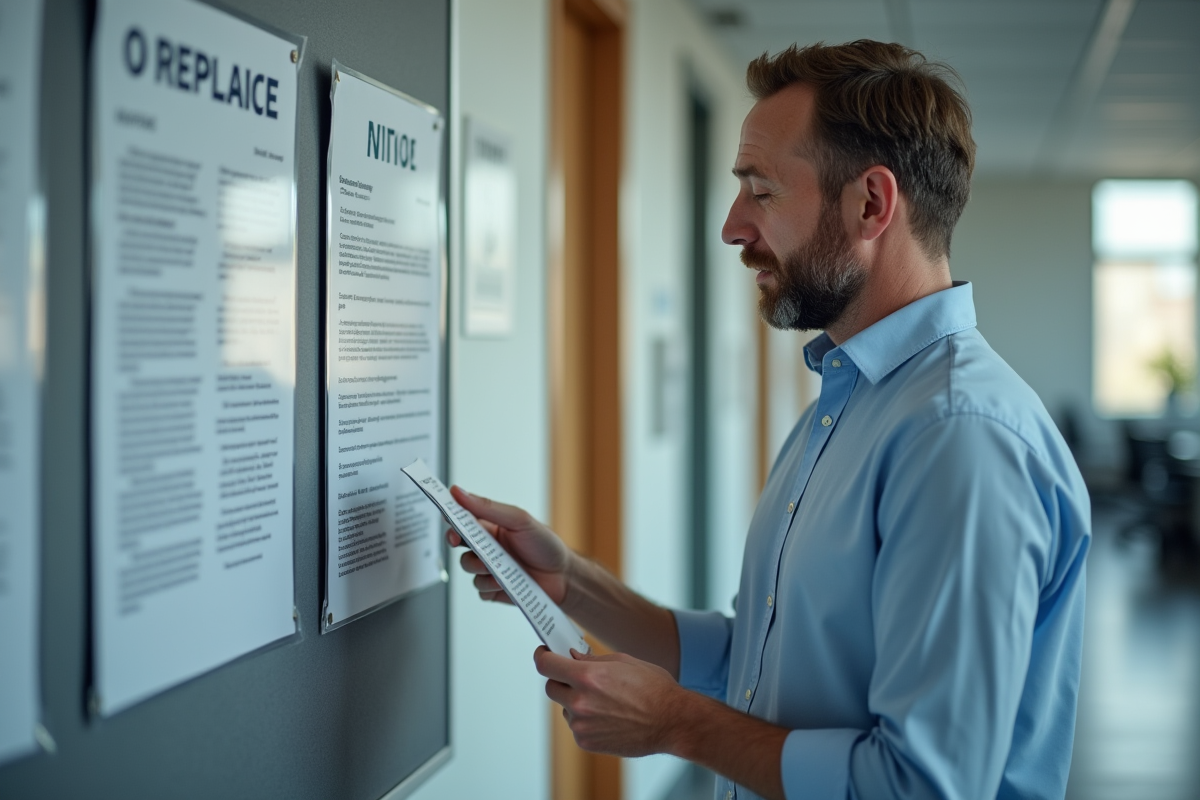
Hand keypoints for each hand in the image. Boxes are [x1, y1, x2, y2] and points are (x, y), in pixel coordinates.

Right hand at [446, 486, 572, 606]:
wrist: (564, 577)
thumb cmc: (546, 545)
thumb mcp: (519, 520)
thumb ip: (488, 507)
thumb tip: (460, 492)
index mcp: (491, 527)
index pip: (462, 519)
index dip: (451, 518)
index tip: (448, 517)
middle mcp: (488, 548)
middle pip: (459, 545)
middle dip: (460, 544)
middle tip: (465, 543)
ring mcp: (490, 569)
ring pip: (468, 568)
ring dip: (481, 568)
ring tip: (502, 567)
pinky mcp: (494, 590)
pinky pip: (480, 590)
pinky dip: (491, 587)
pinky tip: (507, 583)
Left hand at [534, 646, 687, 757]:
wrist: (672, 721)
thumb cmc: (653, 688)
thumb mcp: (623, 662)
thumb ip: (592, 661)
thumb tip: (572, 658)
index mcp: (587, 677)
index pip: (546, 665)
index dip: (542, 656)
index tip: (544, 653)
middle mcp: (580, 702)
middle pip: (551, 687)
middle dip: (561, 680)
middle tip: (577, 677)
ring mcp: (581, 725)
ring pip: (565, 708)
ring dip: (576, 702)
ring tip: (605, 701)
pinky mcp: (586, 742)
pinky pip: (576, 726)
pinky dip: (586, 720)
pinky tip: (608, 716)